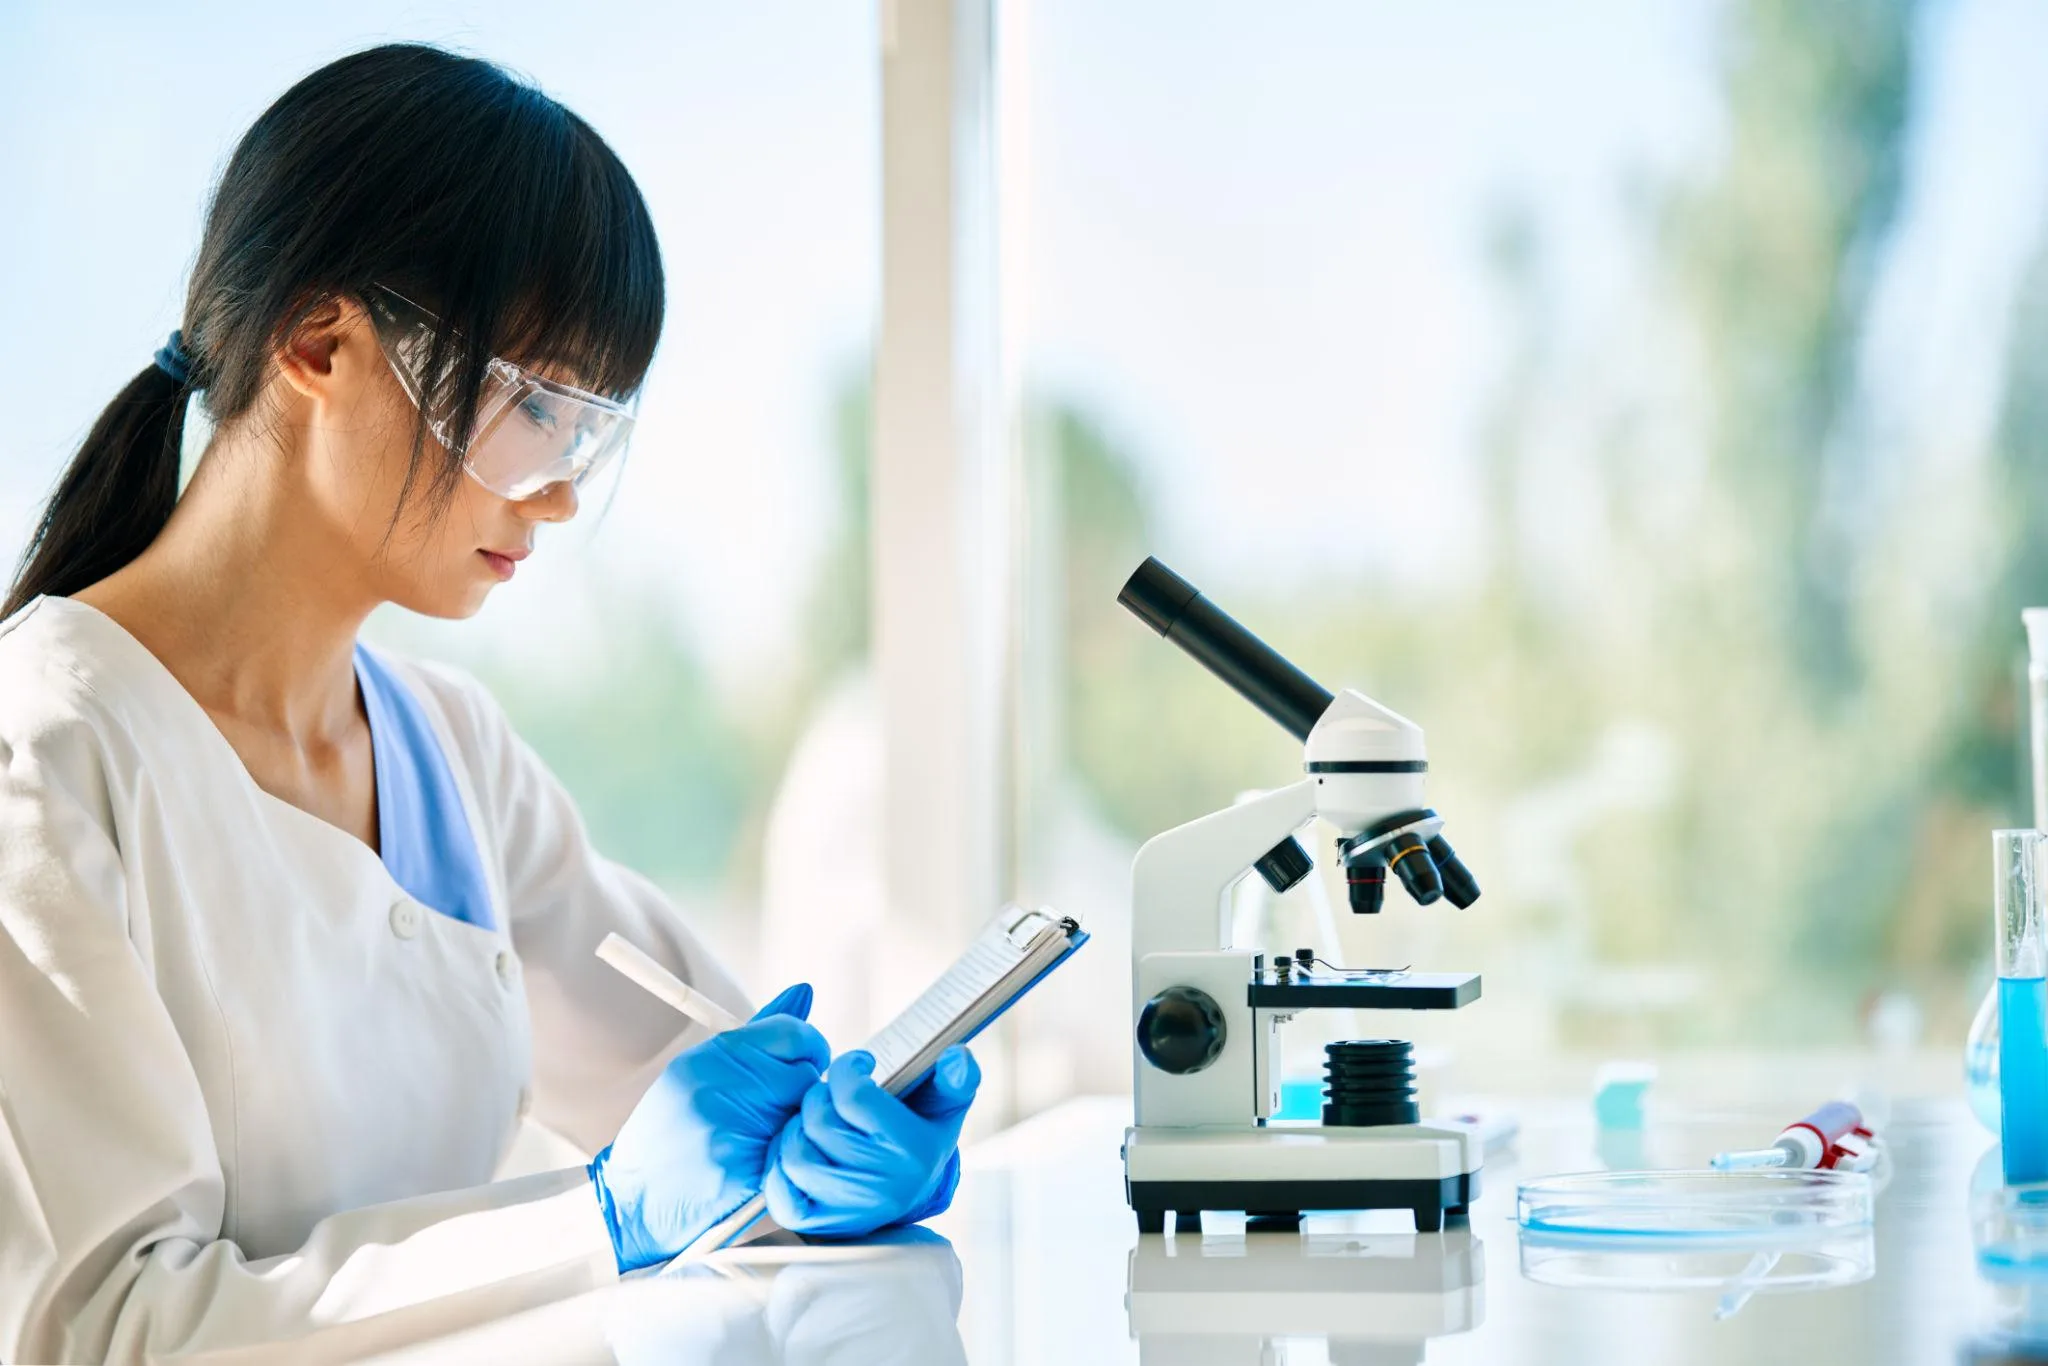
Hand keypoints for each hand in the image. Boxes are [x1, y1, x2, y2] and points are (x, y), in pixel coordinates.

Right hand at [589, 983, 828, 1272]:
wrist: (634, 1201)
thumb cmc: (672, 1133)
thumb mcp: (703, 1072)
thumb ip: (761, 1035)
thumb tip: (804, 992)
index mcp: (710, 1058)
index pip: (793, 1034)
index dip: (809, 1049)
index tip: (803, 1064)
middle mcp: (719, 1088)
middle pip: (805, 1076)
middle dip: (801, 1093)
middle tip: (776, 1110)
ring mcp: (731, 1132)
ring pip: (803, 1116)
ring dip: (794, 1126)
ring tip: (762, 1138)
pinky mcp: (743, 1173)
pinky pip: (794, 1153)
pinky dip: (786, 1158)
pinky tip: (759, 1164)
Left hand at [762, 1046, 980, 1237]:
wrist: (910, 1192)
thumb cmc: (921, 1135)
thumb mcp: (946, 1104)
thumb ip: (957, 1076)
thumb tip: (956, 1057)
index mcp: (912, 1151)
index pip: (854, 1094)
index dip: (848, 1068)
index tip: (858, 1065)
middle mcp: (882, 1186)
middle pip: (819, 1122)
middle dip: (820, 1096)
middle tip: (833, 1095)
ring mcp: (848, 1210)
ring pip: (796, 1153)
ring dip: (798, 1128)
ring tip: (816, 1121)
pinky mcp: (819, 1225)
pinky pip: (779, 1189)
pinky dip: (780, 1164)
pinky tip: (801, 1148)